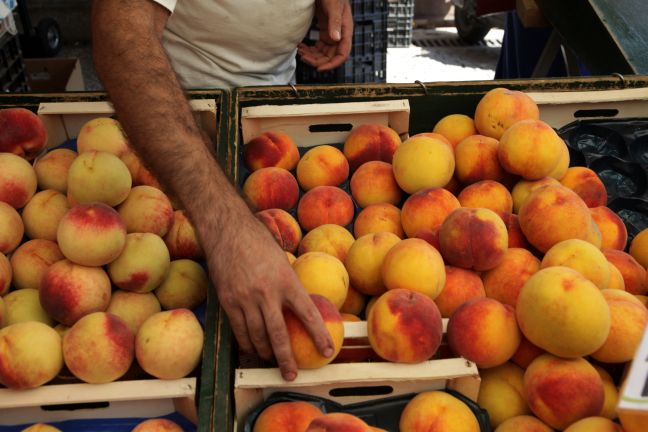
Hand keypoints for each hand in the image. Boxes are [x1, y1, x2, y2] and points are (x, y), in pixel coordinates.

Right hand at [210, 214, 333, 380]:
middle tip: (291, 374)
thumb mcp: (282, 260)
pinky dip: (246, 342)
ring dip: (265, 352)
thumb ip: (290, 284)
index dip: (319, 335)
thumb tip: (299, 303)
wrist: (227, 230)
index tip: (327, 351)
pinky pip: (239, 330)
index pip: (308, 314)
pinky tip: (252, 348)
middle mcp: (267, 293)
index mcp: (287, 281)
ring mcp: (245, 298)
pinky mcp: (228, 301)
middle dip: (286, 359)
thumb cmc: (259, 241)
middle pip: (279, 335)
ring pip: (256, 336)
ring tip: (271, 360)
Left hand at [298, 0, 352, 71]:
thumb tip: (336, 39)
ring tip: (300, 52)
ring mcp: (332, 33)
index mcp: (345, 30)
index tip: (319, 68)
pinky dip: (310, 49)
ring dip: (312, 56)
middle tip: (303, 57)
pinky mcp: (325, 30)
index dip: (332, 64)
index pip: (342, 54)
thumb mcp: (333, 5)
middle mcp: (339, 34)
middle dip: (318, 60)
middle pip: (331, 56)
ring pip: (323, 52)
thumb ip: (335, 21)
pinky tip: (301, 46)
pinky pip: (318, 45)